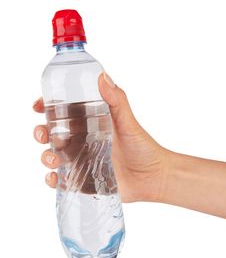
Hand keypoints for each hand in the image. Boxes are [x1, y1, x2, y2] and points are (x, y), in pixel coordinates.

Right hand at [33, 72, 167, 202]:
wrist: (155, 178)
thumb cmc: (144, 148)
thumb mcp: (128, 122)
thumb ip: (116, 100)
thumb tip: (102, 76)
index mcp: (90, 123)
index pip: (63, 112)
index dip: (47, 107)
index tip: (38, 106)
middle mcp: (83, 141)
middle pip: (53, 134)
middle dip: (41, 132)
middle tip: (42, 134)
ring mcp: (82, 161)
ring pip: (53, 156)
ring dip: (45, 156)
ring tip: (52, 158)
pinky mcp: (83, 181)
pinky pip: (62, 180)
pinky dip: (53, 180)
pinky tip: (55, 178)